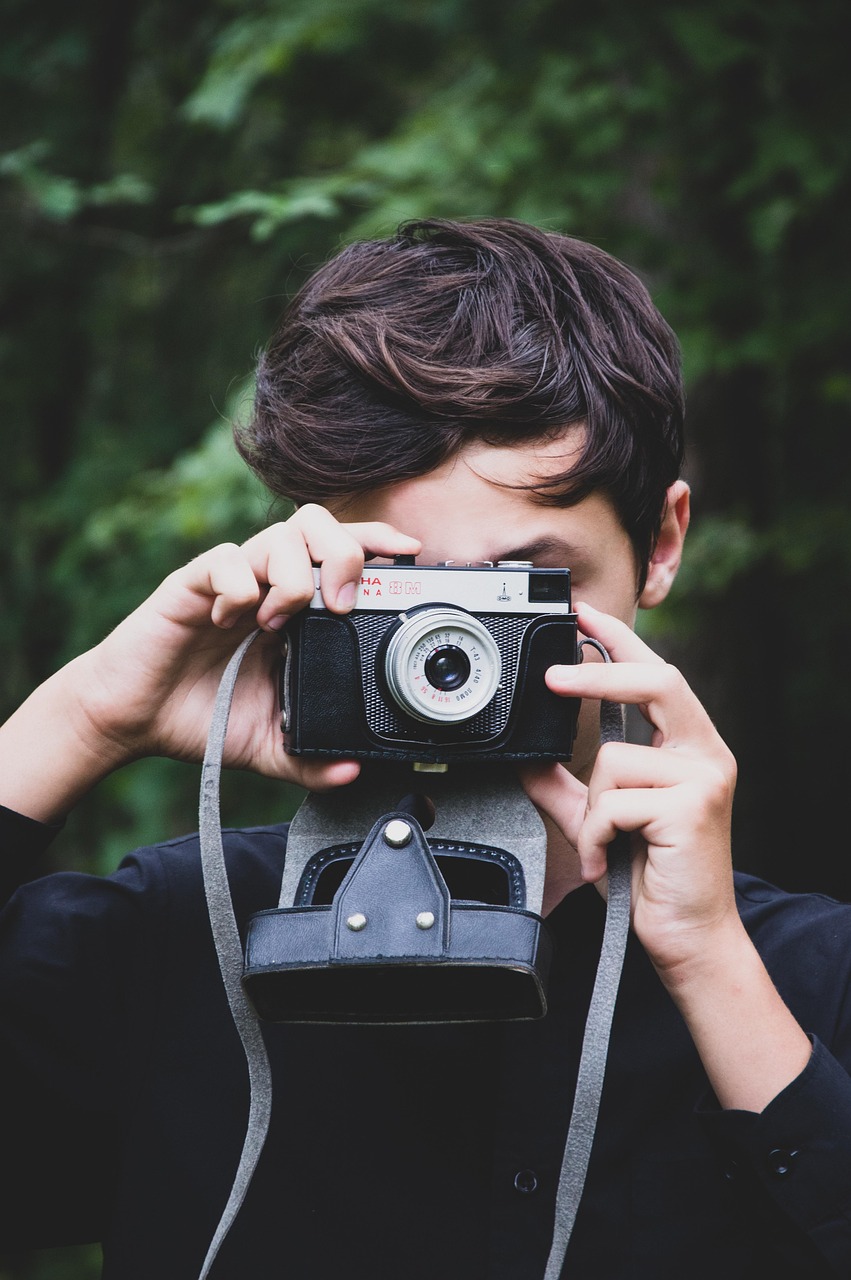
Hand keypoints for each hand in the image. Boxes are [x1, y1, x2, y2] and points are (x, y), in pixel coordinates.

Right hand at [5, 506, 419, 814]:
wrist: (134, 721)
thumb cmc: (201, 718)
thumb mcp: (269, 746)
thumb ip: (310, 758)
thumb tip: (353, 771)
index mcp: (292, 609)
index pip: (340, 552)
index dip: (376, 539)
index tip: (409, 553)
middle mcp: (265, 584)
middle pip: (316, 524)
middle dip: (342, 551)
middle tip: (341, 602)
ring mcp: (230, 581)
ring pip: (277, 536)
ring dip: (292, 575)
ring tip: (279, 620)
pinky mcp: (191, 585)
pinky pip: (224, 560)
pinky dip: (238, 587)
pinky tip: (232, 621)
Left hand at [521, 602, 738, 978]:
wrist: (686, 937)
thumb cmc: (649, 875)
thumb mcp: (597, 821)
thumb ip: (567, 786)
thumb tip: (525, 758)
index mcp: (687, 747)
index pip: (656, 676)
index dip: (621, 640)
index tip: (584, 613)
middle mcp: (704, 755)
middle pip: (658, 683)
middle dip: (601, 674)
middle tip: (552, 678)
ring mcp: (703, 780)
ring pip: (616, 760)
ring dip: (594, 808)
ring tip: (606, 843)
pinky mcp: (693, 810)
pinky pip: (615, 802)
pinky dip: (598, 834)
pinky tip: (612, 860)